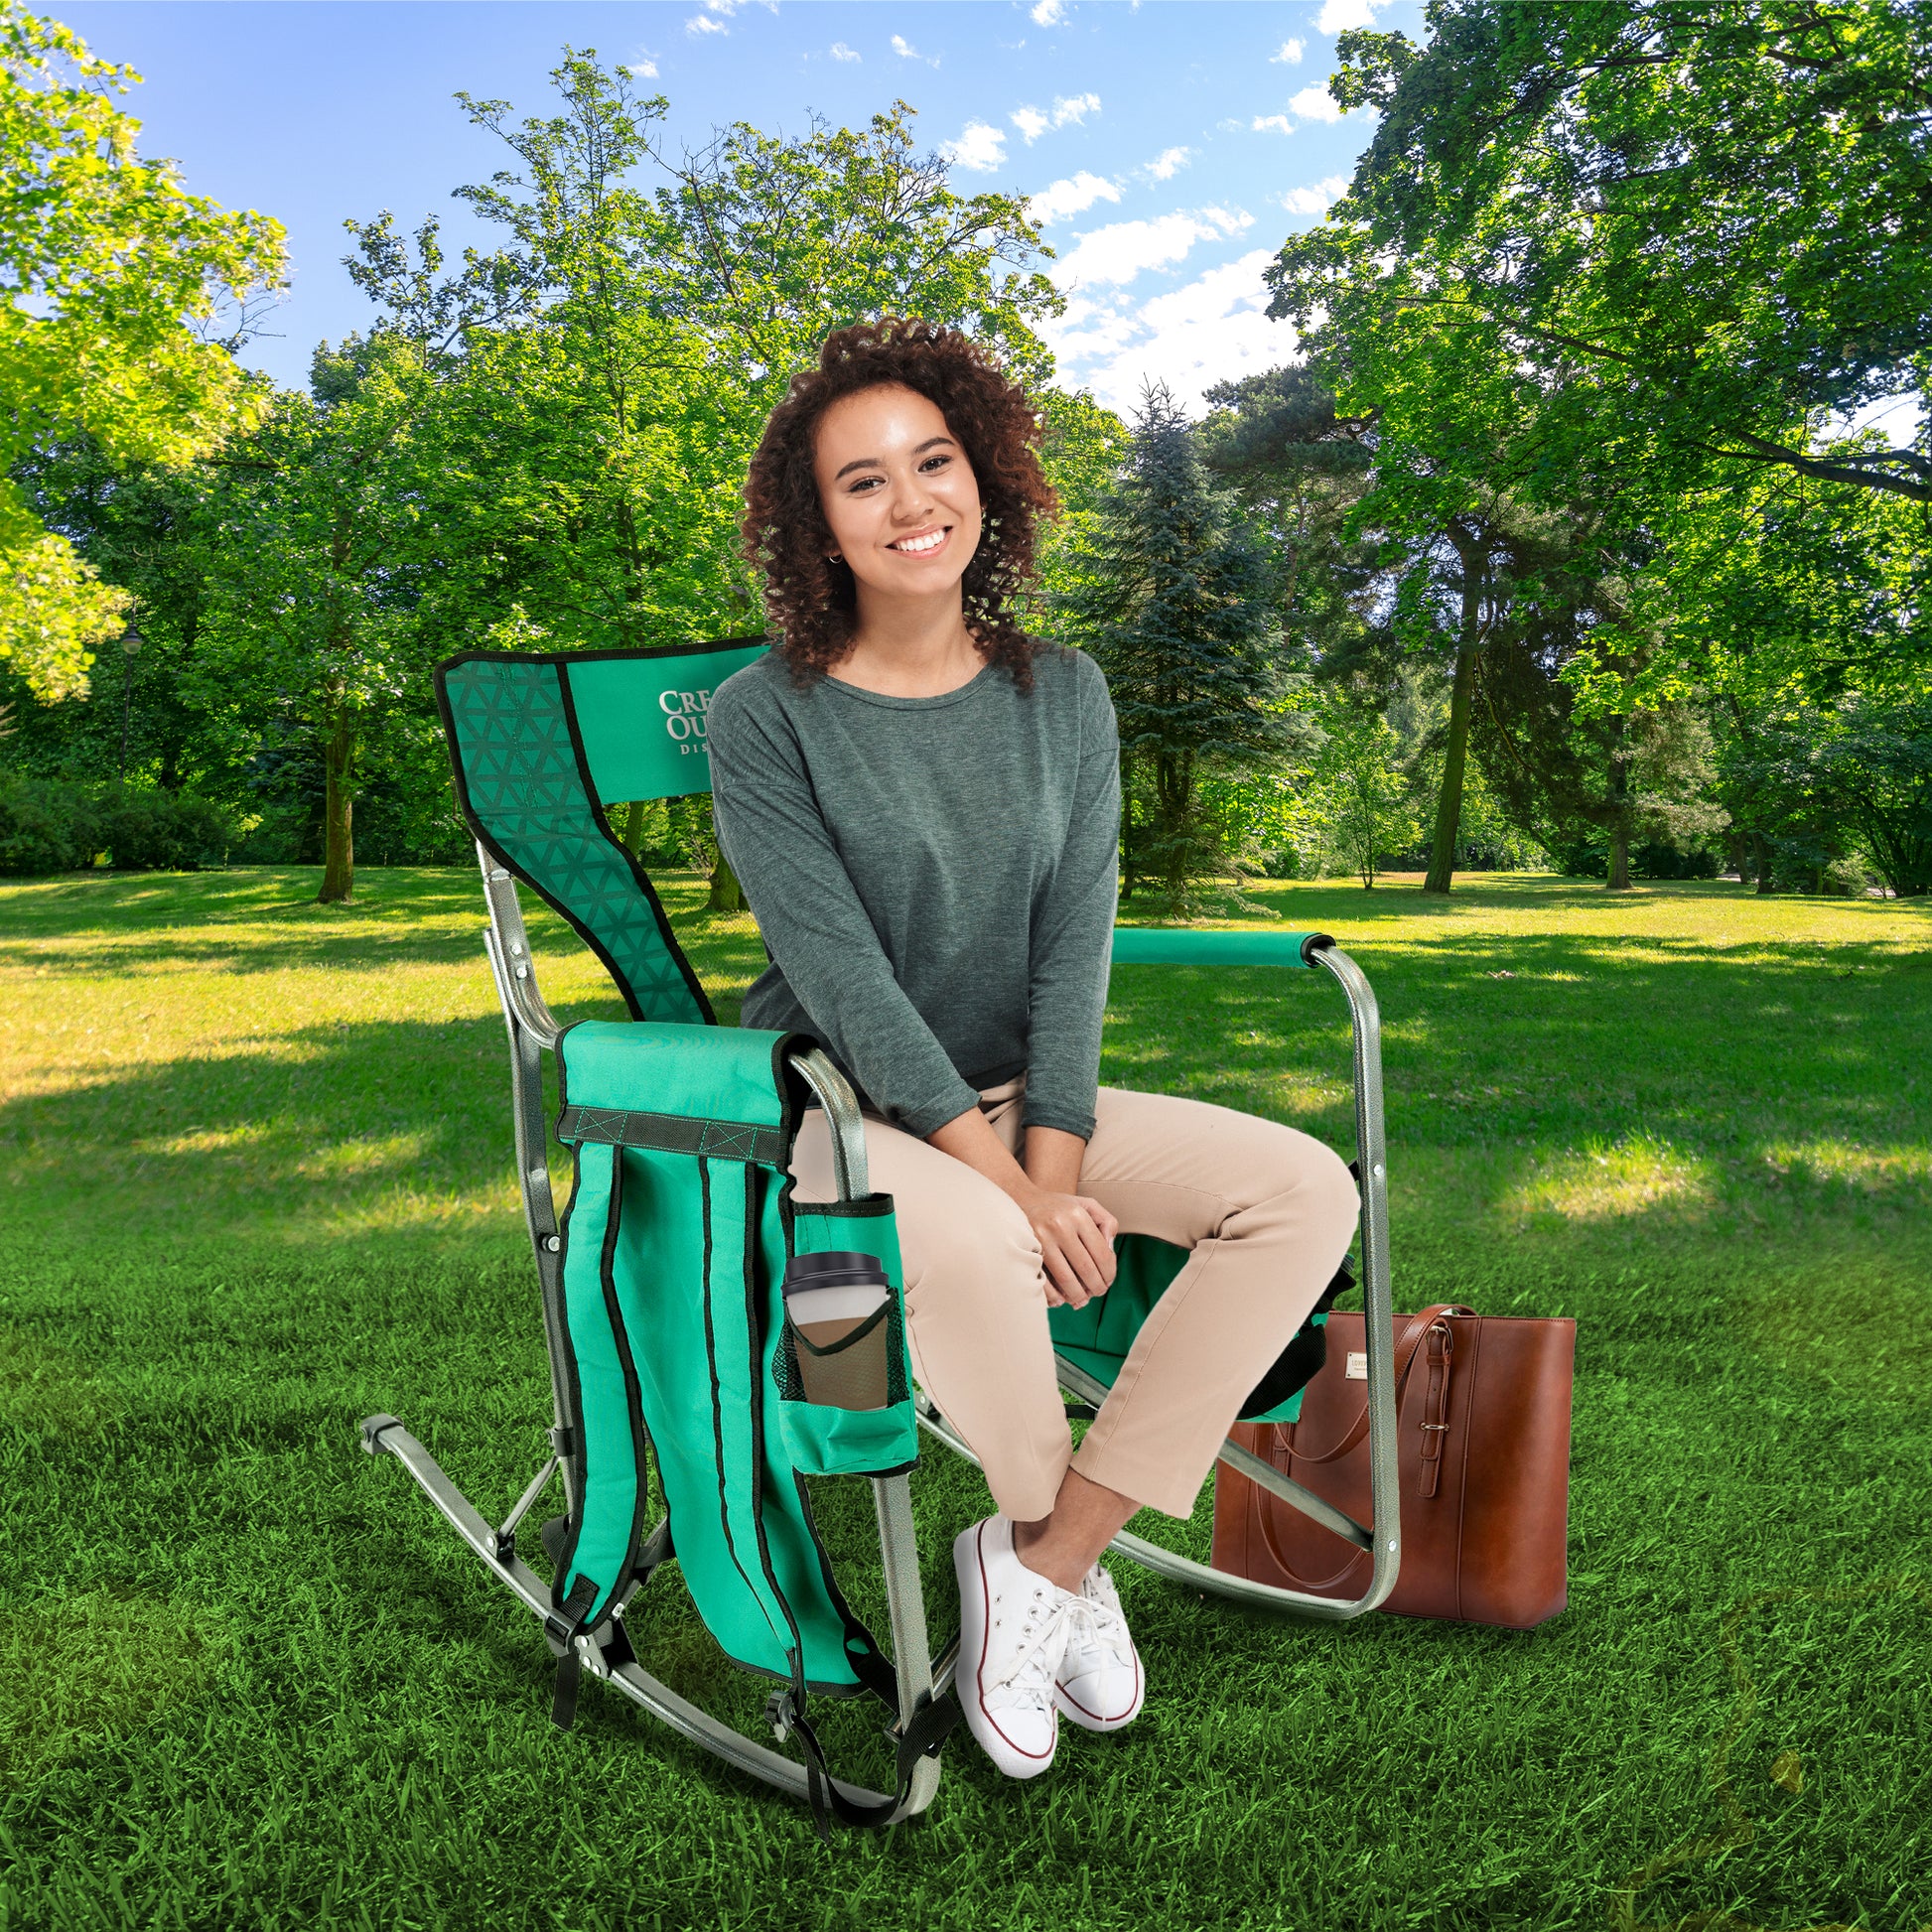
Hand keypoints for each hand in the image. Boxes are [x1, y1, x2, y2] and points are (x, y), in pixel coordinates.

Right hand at [1014, 1183, 1117, 1308]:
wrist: (1021, 1199)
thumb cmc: (1059, 1206)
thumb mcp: (1087, 1204)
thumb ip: (1107, 1222)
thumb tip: (1111, 1250)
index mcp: (1078, 1215)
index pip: (1101, 1253)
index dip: (1109, 1273)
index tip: (1108, 1281)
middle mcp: (1060, 1225)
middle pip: (1085, 1268)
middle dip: (1096, 1287)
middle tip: (1098, 1293)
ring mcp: (1041, 1238)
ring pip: (1065, 1278)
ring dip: (1077, 1295)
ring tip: (1082, 1299)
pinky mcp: (1026, 1250)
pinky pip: (1043, 1280)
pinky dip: (1054, 1295)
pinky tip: (1061, 1299)